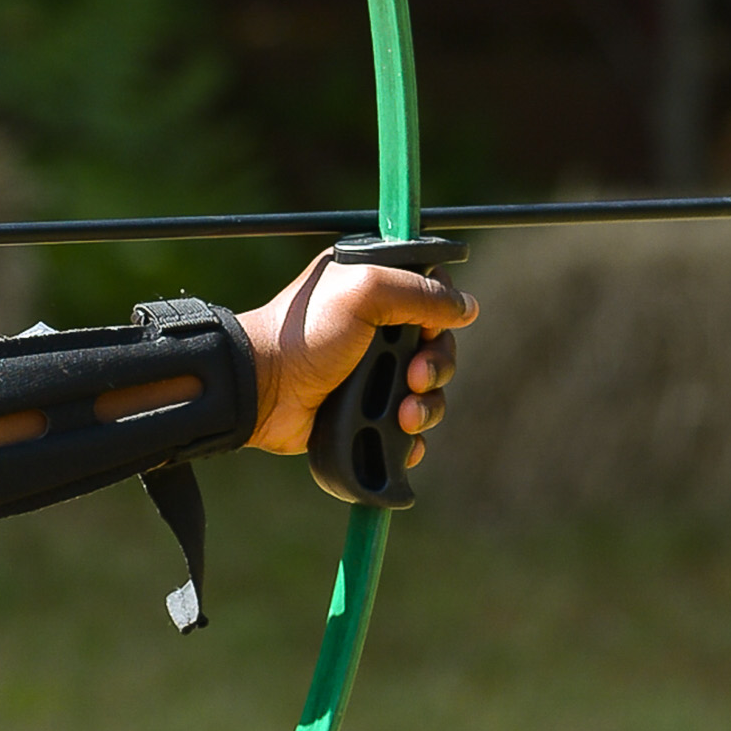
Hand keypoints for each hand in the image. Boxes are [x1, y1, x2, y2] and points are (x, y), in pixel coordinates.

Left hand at [238, 254, 476, 464]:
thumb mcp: (364, 291)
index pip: (433, 296)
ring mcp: (370, 374)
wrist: (262, 390)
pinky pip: (407, 429)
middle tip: (414, 377)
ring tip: (404, 416)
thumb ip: (419, 291)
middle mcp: (377, 330)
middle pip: (438, 347)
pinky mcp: (364, 413)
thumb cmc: (304, 334)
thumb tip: (468, 308)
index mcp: (375, 290)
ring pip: (427, 391)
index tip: (427, 329)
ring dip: (428, 405)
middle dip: (436, 366)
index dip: (441, 315)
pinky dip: (412, 437)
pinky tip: (403, 439)